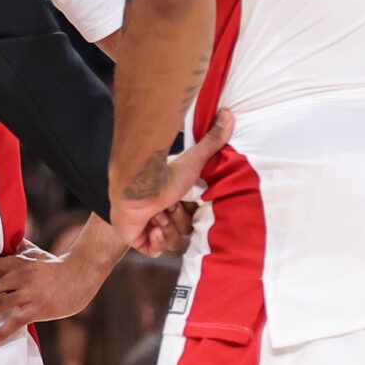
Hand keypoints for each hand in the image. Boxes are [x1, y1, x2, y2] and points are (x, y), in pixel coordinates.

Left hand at [0, 243, 103, 345]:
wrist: (82, 274)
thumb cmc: (57, 265)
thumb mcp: (36, 253)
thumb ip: (21, 248)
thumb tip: (11, 240)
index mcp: (15, 263)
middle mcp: (18, 277)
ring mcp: (28, 294)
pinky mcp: (38, 309)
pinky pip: (15, 322)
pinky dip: (1, 333)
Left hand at [110, 109, 233, 252]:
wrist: (135, 186)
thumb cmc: (163, 173)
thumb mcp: (195, 159)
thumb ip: (213, 140)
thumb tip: (229, 112)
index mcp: (176, 201)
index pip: (194, 219)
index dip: (191, 213)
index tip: (184, 200)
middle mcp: (164, 215)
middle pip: (185, 233)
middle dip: (178, 219)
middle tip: (168, 206)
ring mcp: (150, 228)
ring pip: (171, 243)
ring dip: (166, 227)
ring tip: (157, 213)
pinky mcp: (138, 240)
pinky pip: (155, 252)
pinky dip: (155, 241)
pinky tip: (152, 226)